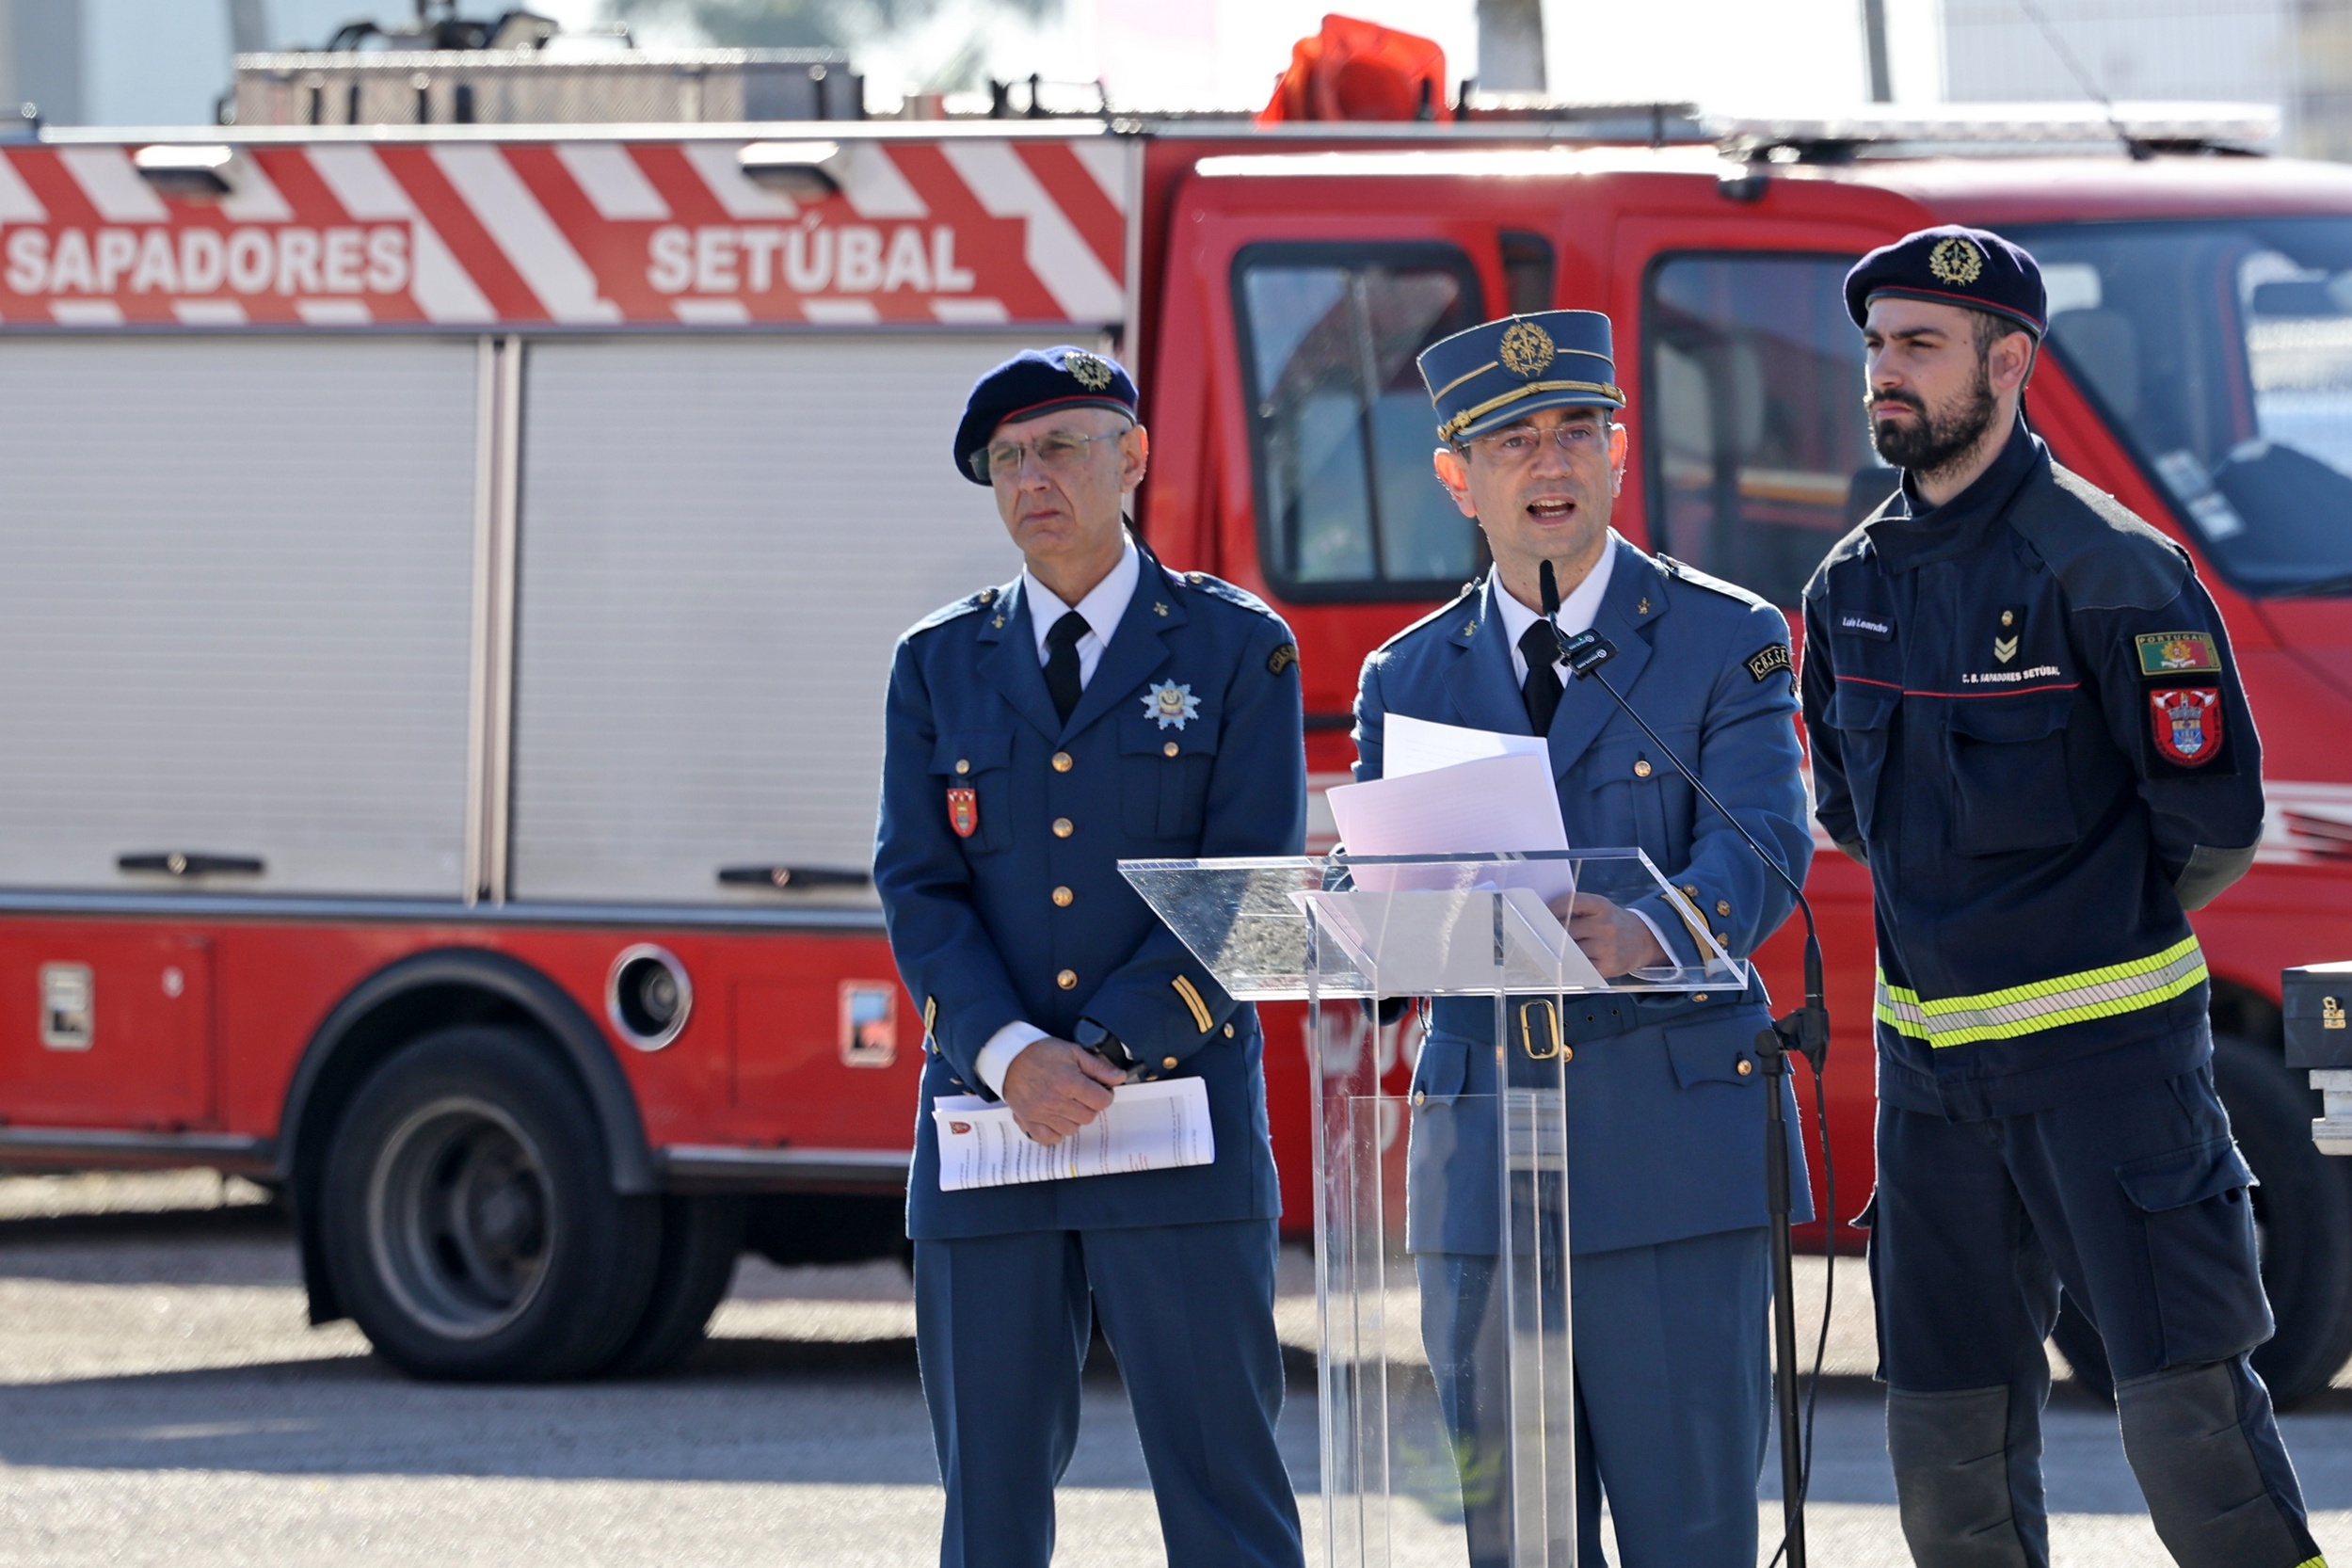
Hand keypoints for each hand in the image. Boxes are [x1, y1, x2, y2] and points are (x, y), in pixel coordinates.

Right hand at [1000, 1038, 1123, 1145]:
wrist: (1009, 1057)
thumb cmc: (1040, 1052)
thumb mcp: (1073, 1051)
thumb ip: (1098, 1067)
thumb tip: (1119, 1077)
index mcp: (1069, 1082)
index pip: (1102, 1101)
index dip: (1105, 1094)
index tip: (1099, 1089)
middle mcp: (1056, 1101)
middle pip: (1089, 1116)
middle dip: (1090, 1106)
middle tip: (1082, 1095)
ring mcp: (1041, 1114)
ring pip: (1072, 1129)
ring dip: (1074, 1119)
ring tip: (1067, 1104)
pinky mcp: (1028, 1121)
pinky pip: (1049, 1138)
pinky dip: (1055, 1132)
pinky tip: (1055, 1119)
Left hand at [1549, 892, 1668, 978]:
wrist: (1643, 939)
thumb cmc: (1612, 922)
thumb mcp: (1600, 908)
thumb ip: (1577, 910)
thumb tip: (1543, 918)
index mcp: (1601, 906)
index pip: (1571, 902)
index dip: (1552, 908)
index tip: (1539, 914)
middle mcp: (1605, 925)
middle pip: (1566, 930)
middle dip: (1550, 934)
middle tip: (1537, 937)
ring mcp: (1607, 947)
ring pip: (1570, 951)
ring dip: (1558, 952)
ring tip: (1547, 951)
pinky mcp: (1608, 966)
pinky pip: (1580, 967)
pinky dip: (1569, 966)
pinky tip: (1563, 963)